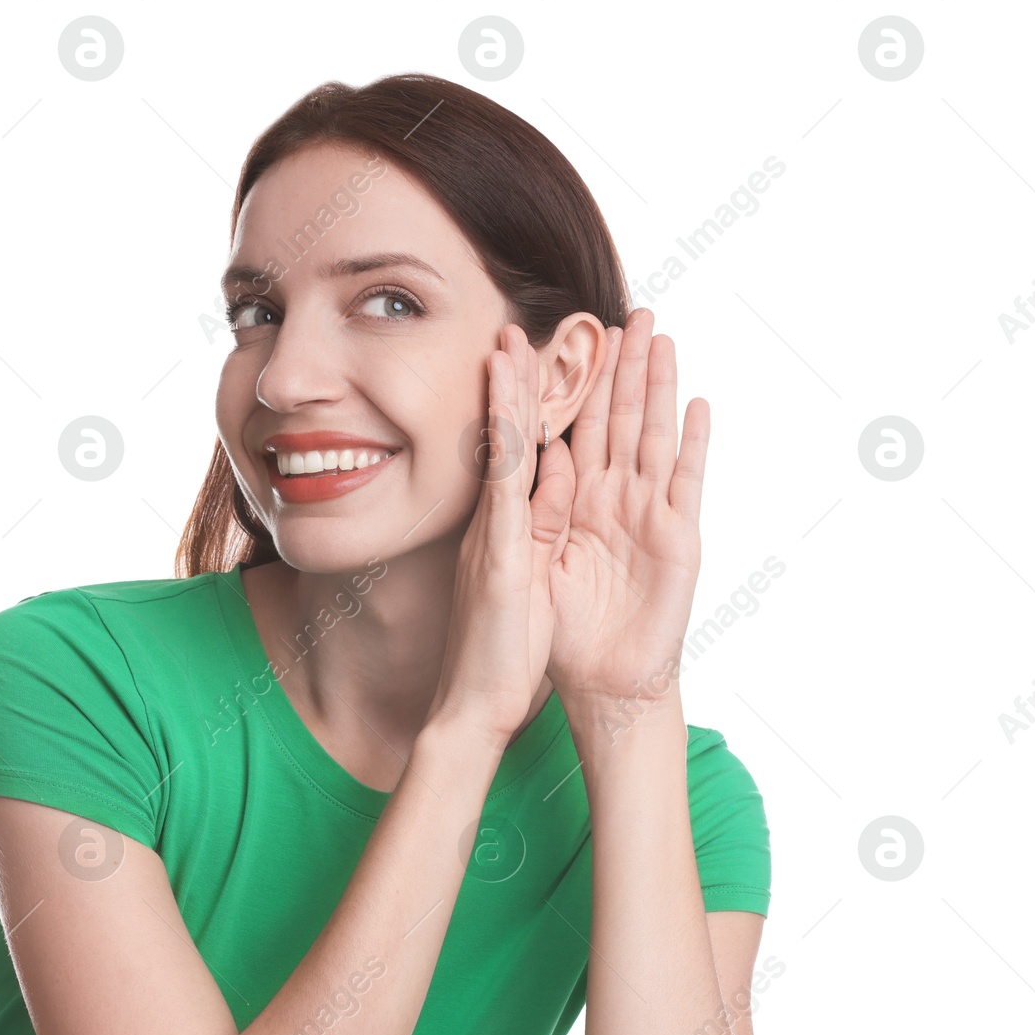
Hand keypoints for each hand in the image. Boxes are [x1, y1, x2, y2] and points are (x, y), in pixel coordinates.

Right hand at [428, 323, 560, 747]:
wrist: (475, 707)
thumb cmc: (503, 652)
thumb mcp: (529, 575)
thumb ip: (543, 520)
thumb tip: (560, 466)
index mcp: (508, 528)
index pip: (522, 454)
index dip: (528, 405)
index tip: (534, 357)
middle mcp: (496, 523)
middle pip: (509, 440)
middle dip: (515, 382)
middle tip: (516, 327)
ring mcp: (494, 535)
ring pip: (503, 452)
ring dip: (509, 394)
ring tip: (511, 341)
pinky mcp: (499, 554)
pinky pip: (507, 486)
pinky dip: (510, 440)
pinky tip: (515, 404)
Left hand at [530, 307, 704, 714]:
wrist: (597, 684)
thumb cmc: (557, 634)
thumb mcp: (528, 566)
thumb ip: (535, 512)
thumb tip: (536, 458)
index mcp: (569, 503)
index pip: (566, 431)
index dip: (562, 388)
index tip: (554, 338)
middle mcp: (611, 500)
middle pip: (616, 419)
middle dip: (619, 367)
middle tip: (625, 311)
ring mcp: (647, 514)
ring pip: (652, 435)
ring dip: (656, 387)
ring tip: (659, 336)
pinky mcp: (676, 539)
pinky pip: (686, 482)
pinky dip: (694, 443)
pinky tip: (697, 403)